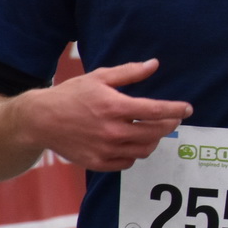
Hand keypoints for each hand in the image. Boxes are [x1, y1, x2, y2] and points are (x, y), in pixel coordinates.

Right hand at [15, 58, 192, 171]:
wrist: (39, 120)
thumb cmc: (70, 95)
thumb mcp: (99, 78)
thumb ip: (129, 72)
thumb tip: (154, 64)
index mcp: (113, 107)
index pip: (155, 111)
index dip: (175, 110)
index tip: (188, 109)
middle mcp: (111, 130)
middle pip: (155, 132)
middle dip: (169, 125)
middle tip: (173, 120)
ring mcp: (105, 149)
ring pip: (144, 149)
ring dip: (154, 140)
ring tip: (153, 130)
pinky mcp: (98, 163)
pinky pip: (128, 162)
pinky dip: (135, 153)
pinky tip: (133, 143)